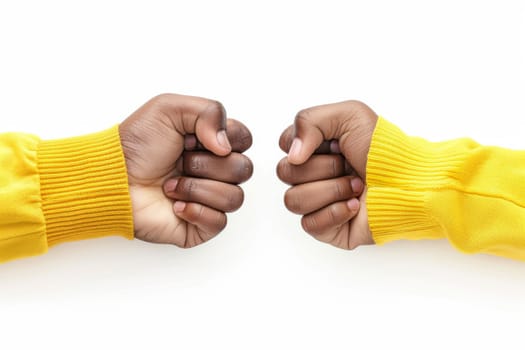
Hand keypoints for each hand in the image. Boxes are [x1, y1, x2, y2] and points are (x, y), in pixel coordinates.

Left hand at [119, 94, 252, 246]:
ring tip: (171, 186)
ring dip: (198, 189)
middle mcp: (214, 171)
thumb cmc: (135, 146)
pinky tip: (176, 205)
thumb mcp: (168, 108)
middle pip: (243, 169)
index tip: (194, 139)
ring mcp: (209, 199)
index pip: (245, 140)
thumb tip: (227, 145)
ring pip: (235, 197)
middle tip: (179, 162)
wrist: (113, 178)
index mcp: (212, 143)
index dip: (225, 140)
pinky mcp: (200, 225)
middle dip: (206, 165)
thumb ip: (209, 112)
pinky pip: (220, 222)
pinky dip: (196, 212)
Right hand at [276, 100, 376, 249]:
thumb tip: (292, 155)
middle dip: (323, 169)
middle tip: (349, 167)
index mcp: (314, 149)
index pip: (285, 146)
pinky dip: (335, 213)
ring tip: (357, 187)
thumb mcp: (349, 115)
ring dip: (330, 191)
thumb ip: (308, 121)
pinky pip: (309, 224)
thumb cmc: (385, 150)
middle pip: (285, 173)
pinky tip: (355, 206)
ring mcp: (318, 202)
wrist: (412, 181)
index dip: (307, 145)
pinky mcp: (327, 228)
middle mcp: (312, 175)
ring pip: (293, 200)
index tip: (335, 144)